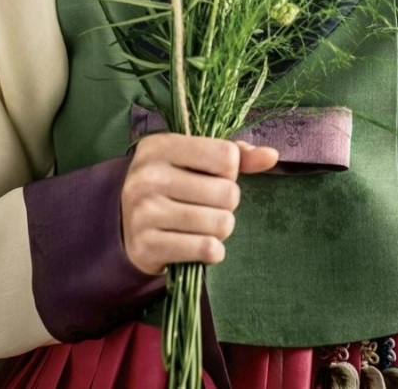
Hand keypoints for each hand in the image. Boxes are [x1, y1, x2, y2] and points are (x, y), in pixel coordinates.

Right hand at [120, 133, 278, 274]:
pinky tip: (202, 244)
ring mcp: (144, 212)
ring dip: (222, 227)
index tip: (215, 175)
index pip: (226, 156)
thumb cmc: (173, 182)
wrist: (125, 221)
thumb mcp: (196, 159)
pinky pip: (205, 248)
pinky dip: (213, 250)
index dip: (231, 170)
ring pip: (220, 223)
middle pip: (227, 192)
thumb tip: (272, 155)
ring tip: (206, 223)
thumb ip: (236, 154)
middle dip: (228, 202)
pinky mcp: (147, 245)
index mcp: (161, 145)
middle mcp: (148, 176)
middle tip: (211, 204)